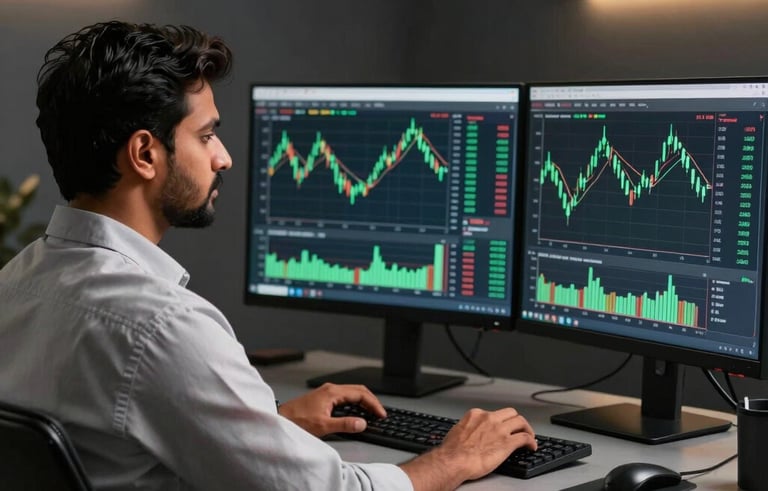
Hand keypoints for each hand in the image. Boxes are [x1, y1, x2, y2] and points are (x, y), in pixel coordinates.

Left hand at [277, 383, 385, 437]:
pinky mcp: (323, 398)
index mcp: (332, 392)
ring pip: (351, 393)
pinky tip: (355, 412)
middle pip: (358, 390)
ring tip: (371, 412)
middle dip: (371, 401)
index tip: (381, 414)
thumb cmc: (296, 421)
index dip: (374, 404)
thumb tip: (362, 423)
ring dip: (363, 401)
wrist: (279, 419)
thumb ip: (344, 424)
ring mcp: (326, 393)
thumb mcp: (323, 426)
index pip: (360, 394)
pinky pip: (344, 397)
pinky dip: (354, 403)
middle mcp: (330, 389)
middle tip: (380, 413)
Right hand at [400, 407, 535, 490]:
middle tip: (520, 428)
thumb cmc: (452, 450)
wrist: (454, 460)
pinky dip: (531, 441)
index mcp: (476, 415)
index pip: (494, 413)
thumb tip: (470, 434)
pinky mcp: (507, 443)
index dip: (500, 421)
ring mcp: (500, 430)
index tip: (502, 427)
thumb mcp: (458, 431)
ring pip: (521, 422)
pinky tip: (532, 446)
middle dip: (517, 420)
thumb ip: (468, 429)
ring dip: (527, 429)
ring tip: (530, 436)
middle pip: (510, 413)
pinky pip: (525, 438)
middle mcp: (489, 419)